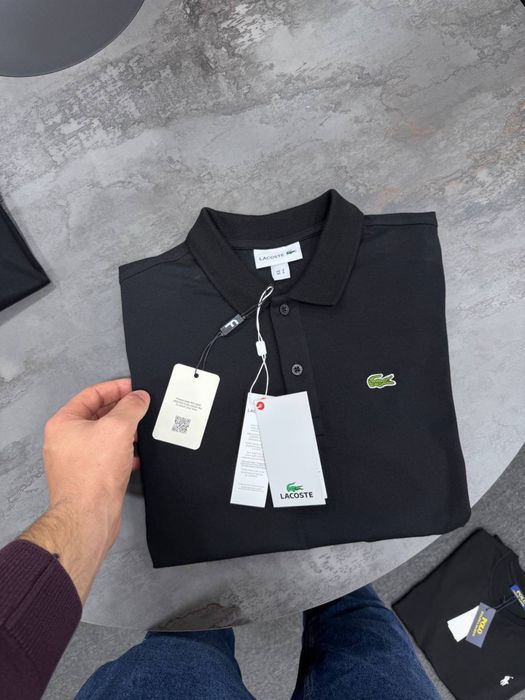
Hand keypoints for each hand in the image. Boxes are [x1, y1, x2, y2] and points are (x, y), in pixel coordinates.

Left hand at [20, 379, 149, 601]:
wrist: (89, 516)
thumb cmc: (92, 476)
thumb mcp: (118, 428)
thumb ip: (131, 407)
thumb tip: (139, 397)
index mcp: (64, 423)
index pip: (92, 394)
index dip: (116, 388)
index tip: (134, 387)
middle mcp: (66, 441)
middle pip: (98, 415)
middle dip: (122, 411)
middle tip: (141, 406)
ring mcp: (76, 460)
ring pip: (105, 437)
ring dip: (125, 432)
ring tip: (142, 430)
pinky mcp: (88, 477)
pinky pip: (108, 458)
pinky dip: (124, 453)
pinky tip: (136, 456)